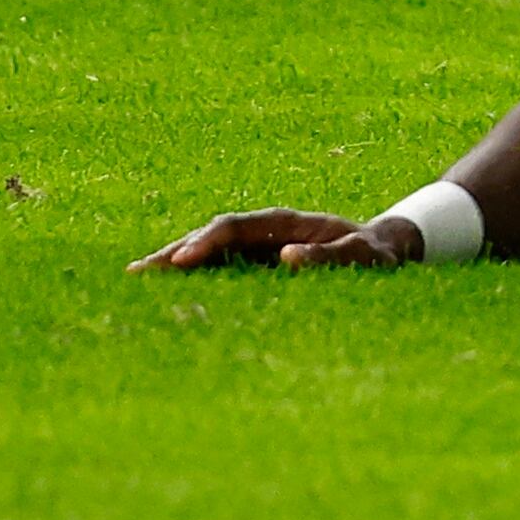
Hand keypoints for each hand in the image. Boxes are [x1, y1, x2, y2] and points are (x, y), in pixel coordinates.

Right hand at [133, 207, 410, 272]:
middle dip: (175, 252)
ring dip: (174, 265)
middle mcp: (265, 231)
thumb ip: (330, 257)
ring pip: (207, 251)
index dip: (205, 241)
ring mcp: (257, 248)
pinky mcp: (255, 267)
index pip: (235, 226)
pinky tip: (163, 296)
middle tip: (137, 273)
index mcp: (285, 223)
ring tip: (137, 283)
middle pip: (210, 236)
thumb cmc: (373, 254)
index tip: (179, 261)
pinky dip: (191, 279)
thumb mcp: (361, 255)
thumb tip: (286, 258)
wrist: (382, 252)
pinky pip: (217, 270)